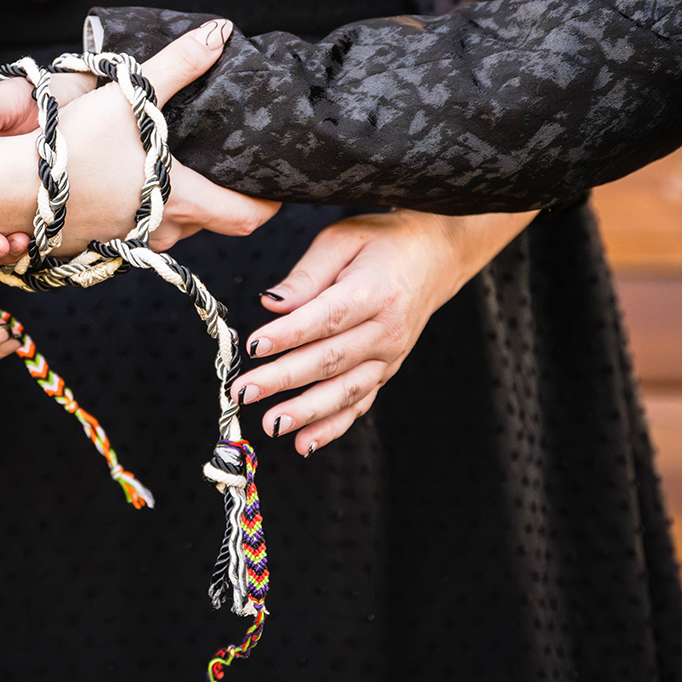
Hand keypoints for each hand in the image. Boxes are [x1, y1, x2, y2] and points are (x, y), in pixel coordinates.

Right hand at [0, 19, 276, 268]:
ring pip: (168, 230)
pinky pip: (131, 234)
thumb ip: (178, 64)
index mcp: (176, 196)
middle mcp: (155, 228)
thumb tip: (221, 31)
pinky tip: (121, 184)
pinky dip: (137, 212)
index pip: (245, 216)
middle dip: (220, 200)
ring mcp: (122, 243)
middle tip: (225, 169)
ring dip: (175, 206)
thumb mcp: (128, 98)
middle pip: (209, 225)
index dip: (267, 203)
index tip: (275, 186)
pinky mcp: (91, 247)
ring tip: (172, 170)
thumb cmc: (66, 146)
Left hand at [233, 209, 537, 454]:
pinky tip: (304, 442)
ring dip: (306, 412)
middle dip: (284, 379)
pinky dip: (332, 427)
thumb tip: (270, 303)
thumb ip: (306, 274)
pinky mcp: (386, 372)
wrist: (435, 258)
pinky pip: (359, 405)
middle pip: (330, 359)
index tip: (253, 346)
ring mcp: (389, 356)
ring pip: (344, 390)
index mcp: (375, 291)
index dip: (288, 334)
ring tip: (271, 424)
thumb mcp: (343, 239)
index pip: (326, 317)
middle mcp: (386, 330)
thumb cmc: (383, 243)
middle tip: (245, 391)